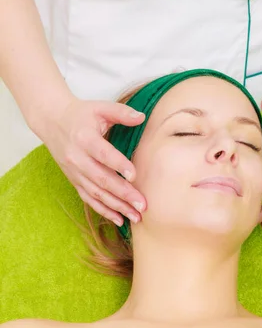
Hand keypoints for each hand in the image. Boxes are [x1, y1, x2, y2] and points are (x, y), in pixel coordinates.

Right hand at [40, 96, 146, 226]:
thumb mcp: (100, 108)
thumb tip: (142, 117)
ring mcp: (74, 172)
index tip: (134, 175)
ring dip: (117, 207)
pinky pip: (89, 199)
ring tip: (136, 216)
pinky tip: (119, 219)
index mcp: (85, 138)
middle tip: (143, 205)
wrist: (52, 122)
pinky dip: (104, 210)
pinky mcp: (74, 180)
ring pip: (96, 193)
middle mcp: (77, 158)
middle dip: (123, 194)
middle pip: (102, 179)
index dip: (118, 164)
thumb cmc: (81, 114)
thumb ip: (121, 112)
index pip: (103, 154)